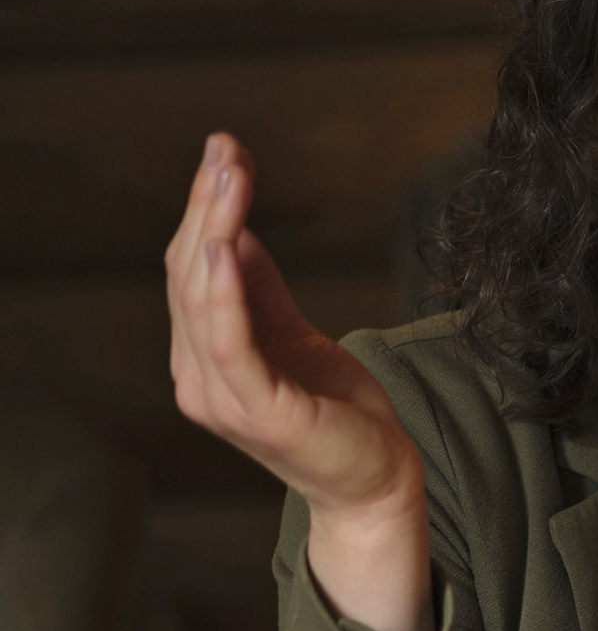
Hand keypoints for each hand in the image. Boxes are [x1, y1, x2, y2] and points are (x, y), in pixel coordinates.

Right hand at [166, 134, 433, 630]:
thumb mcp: (293, 334)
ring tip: (228, 179)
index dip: (204, 209)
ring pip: (203, 299)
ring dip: (214, 231)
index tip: (224, 152)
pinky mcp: (260, 412)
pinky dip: (224, 296)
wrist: (376, 480)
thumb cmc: (336, 411)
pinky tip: (228, 248)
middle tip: (225, 150)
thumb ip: (260, 291)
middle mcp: (197, 377)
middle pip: (190, 275)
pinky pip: (231, 345)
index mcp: (204, 357)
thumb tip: (235, 232)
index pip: (192, 270)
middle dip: (206, 207)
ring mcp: (223, 398)